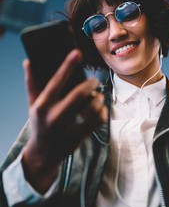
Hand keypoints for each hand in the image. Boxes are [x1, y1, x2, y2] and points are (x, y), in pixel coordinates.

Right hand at [22, 49, 107, 193]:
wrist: (43, 154)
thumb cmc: (39, 124)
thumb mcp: (32, 105)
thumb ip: (32, 83)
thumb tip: (28, 61)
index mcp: (41, 106)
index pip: (56, 81)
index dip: (68, 65)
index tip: (77, 52)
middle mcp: (53, 117)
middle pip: (78, 95)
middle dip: (90, 84)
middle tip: (95, 80)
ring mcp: (67, 129)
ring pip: (91, 110)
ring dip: (99, 100)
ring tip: (99, 96)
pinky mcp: (79, 138)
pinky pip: (97, 122)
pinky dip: (102, 113)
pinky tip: (101, 109)